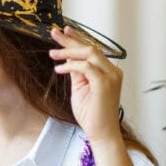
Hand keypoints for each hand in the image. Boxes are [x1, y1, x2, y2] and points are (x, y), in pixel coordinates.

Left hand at [49, 26, 123, 143]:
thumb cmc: (92, 114)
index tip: (64, 32)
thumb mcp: (80, 88)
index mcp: (109, 71)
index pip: (93, 50)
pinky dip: (71, 66)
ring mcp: (111, 76)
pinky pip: (86, 67)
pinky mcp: (105, 83)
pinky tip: (59, 69)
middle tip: (54, 33)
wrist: (101, 133)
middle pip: (91, 48)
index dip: (77, 39)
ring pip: (90, 53)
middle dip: (71, 40)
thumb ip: (76, 71)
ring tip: (53, 53)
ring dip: (68, 51)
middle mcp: (113, 71)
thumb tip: (68, 56)